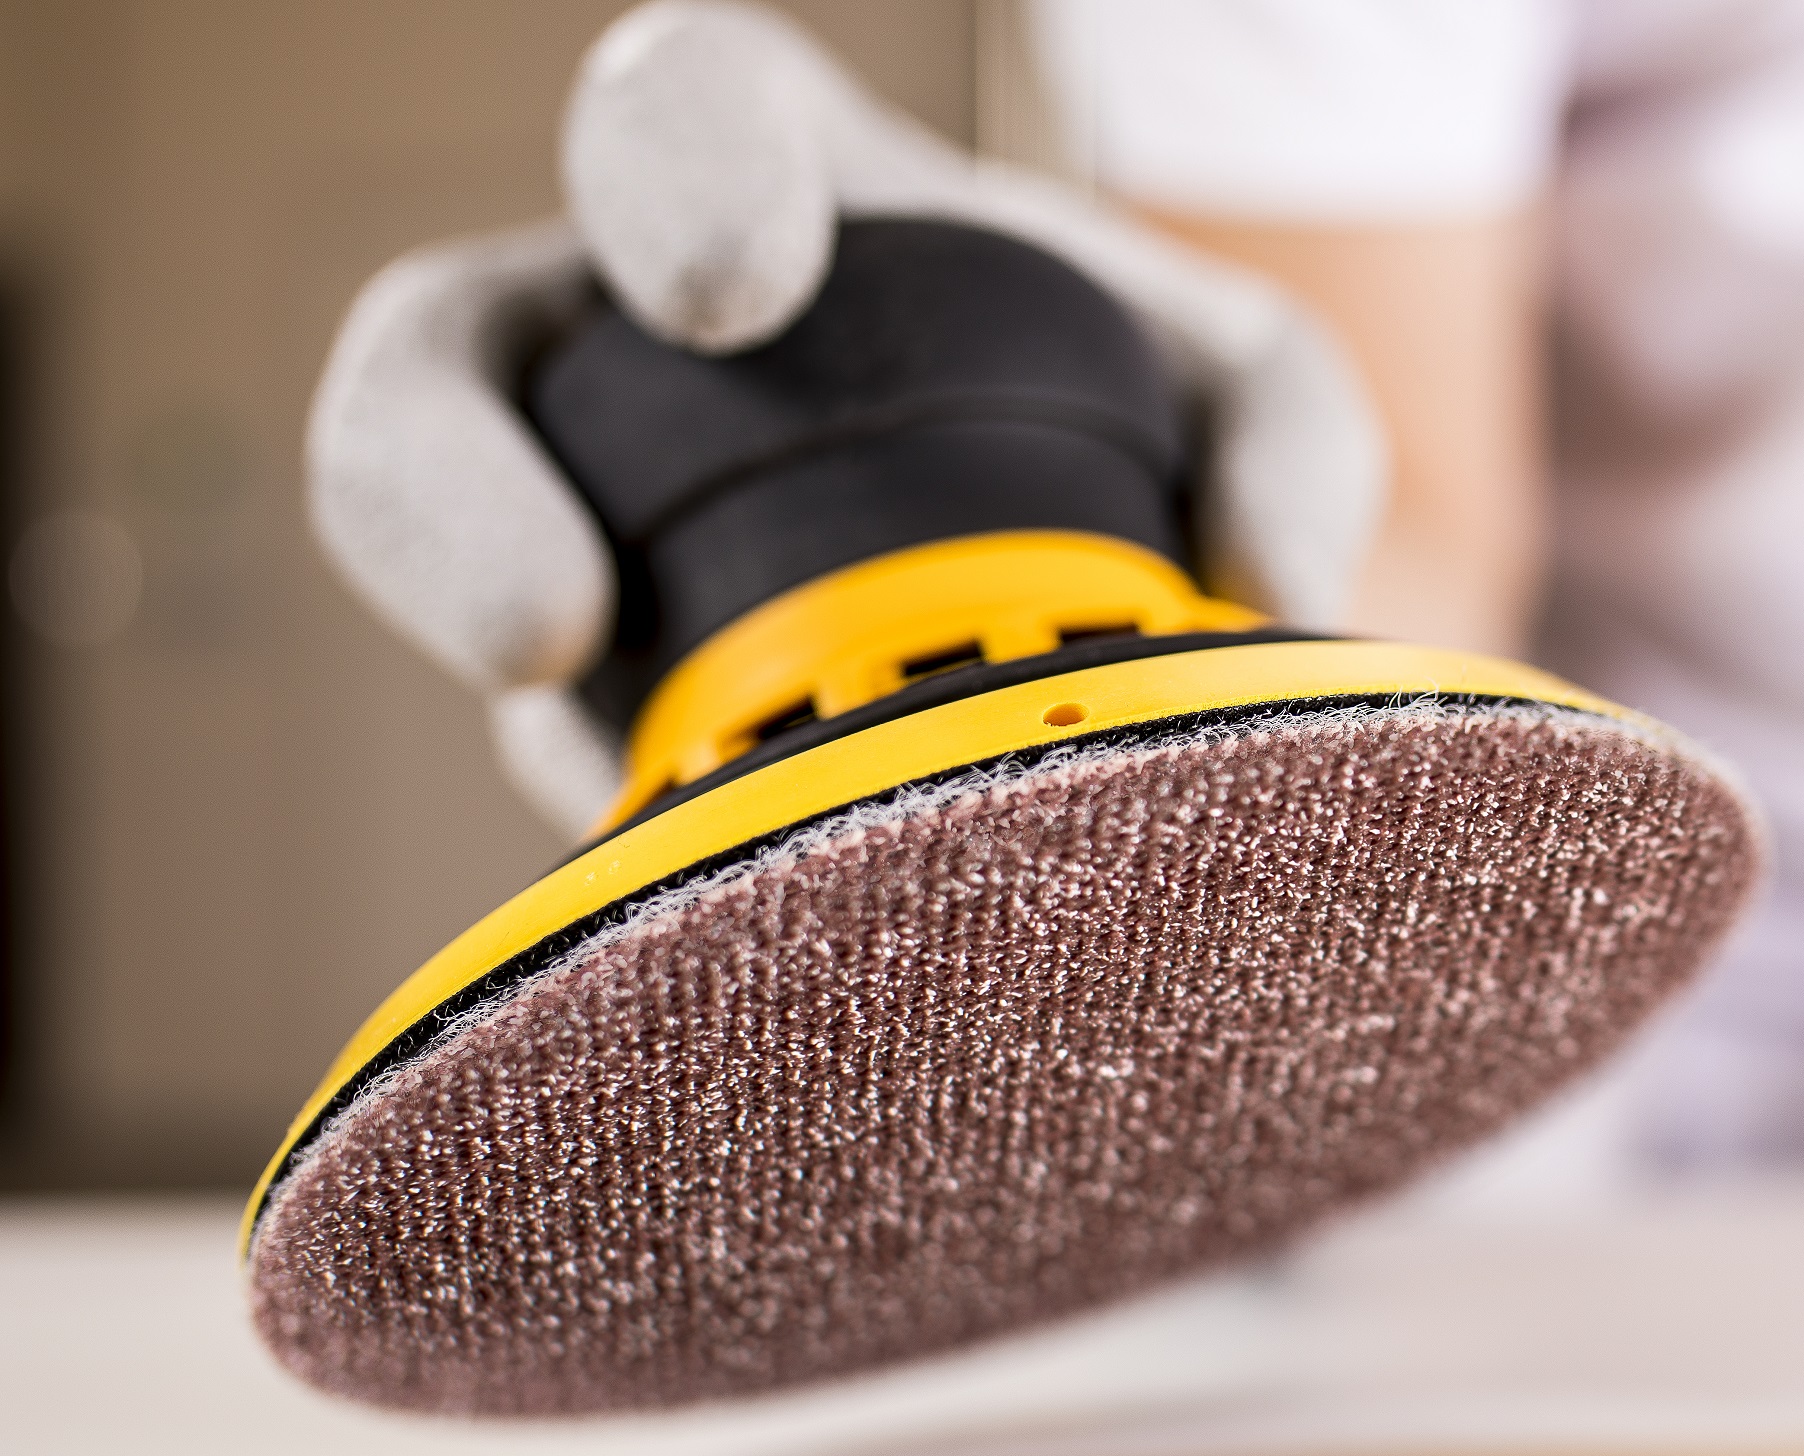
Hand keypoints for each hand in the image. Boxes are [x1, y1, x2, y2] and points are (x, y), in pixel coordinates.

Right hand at [308, 0, 1383, 831]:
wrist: (1082, 587)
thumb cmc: (1134, 425)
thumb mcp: (1240, 390)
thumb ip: (1283, 433)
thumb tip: (1278, 589)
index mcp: (795, 207)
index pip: (687, 119)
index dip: (676, 181)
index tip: (735, 294)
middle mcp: (637, 356)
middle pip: (439, 358)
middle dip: (447, 471)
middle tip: (553, 621)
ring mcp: (582, 532)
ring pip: (425, 570)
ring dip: (469, 690)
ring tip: (593, 786)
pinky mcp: (585, 700)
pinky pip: (557, 754)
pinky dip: (620, 826)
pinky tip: (725, 893)